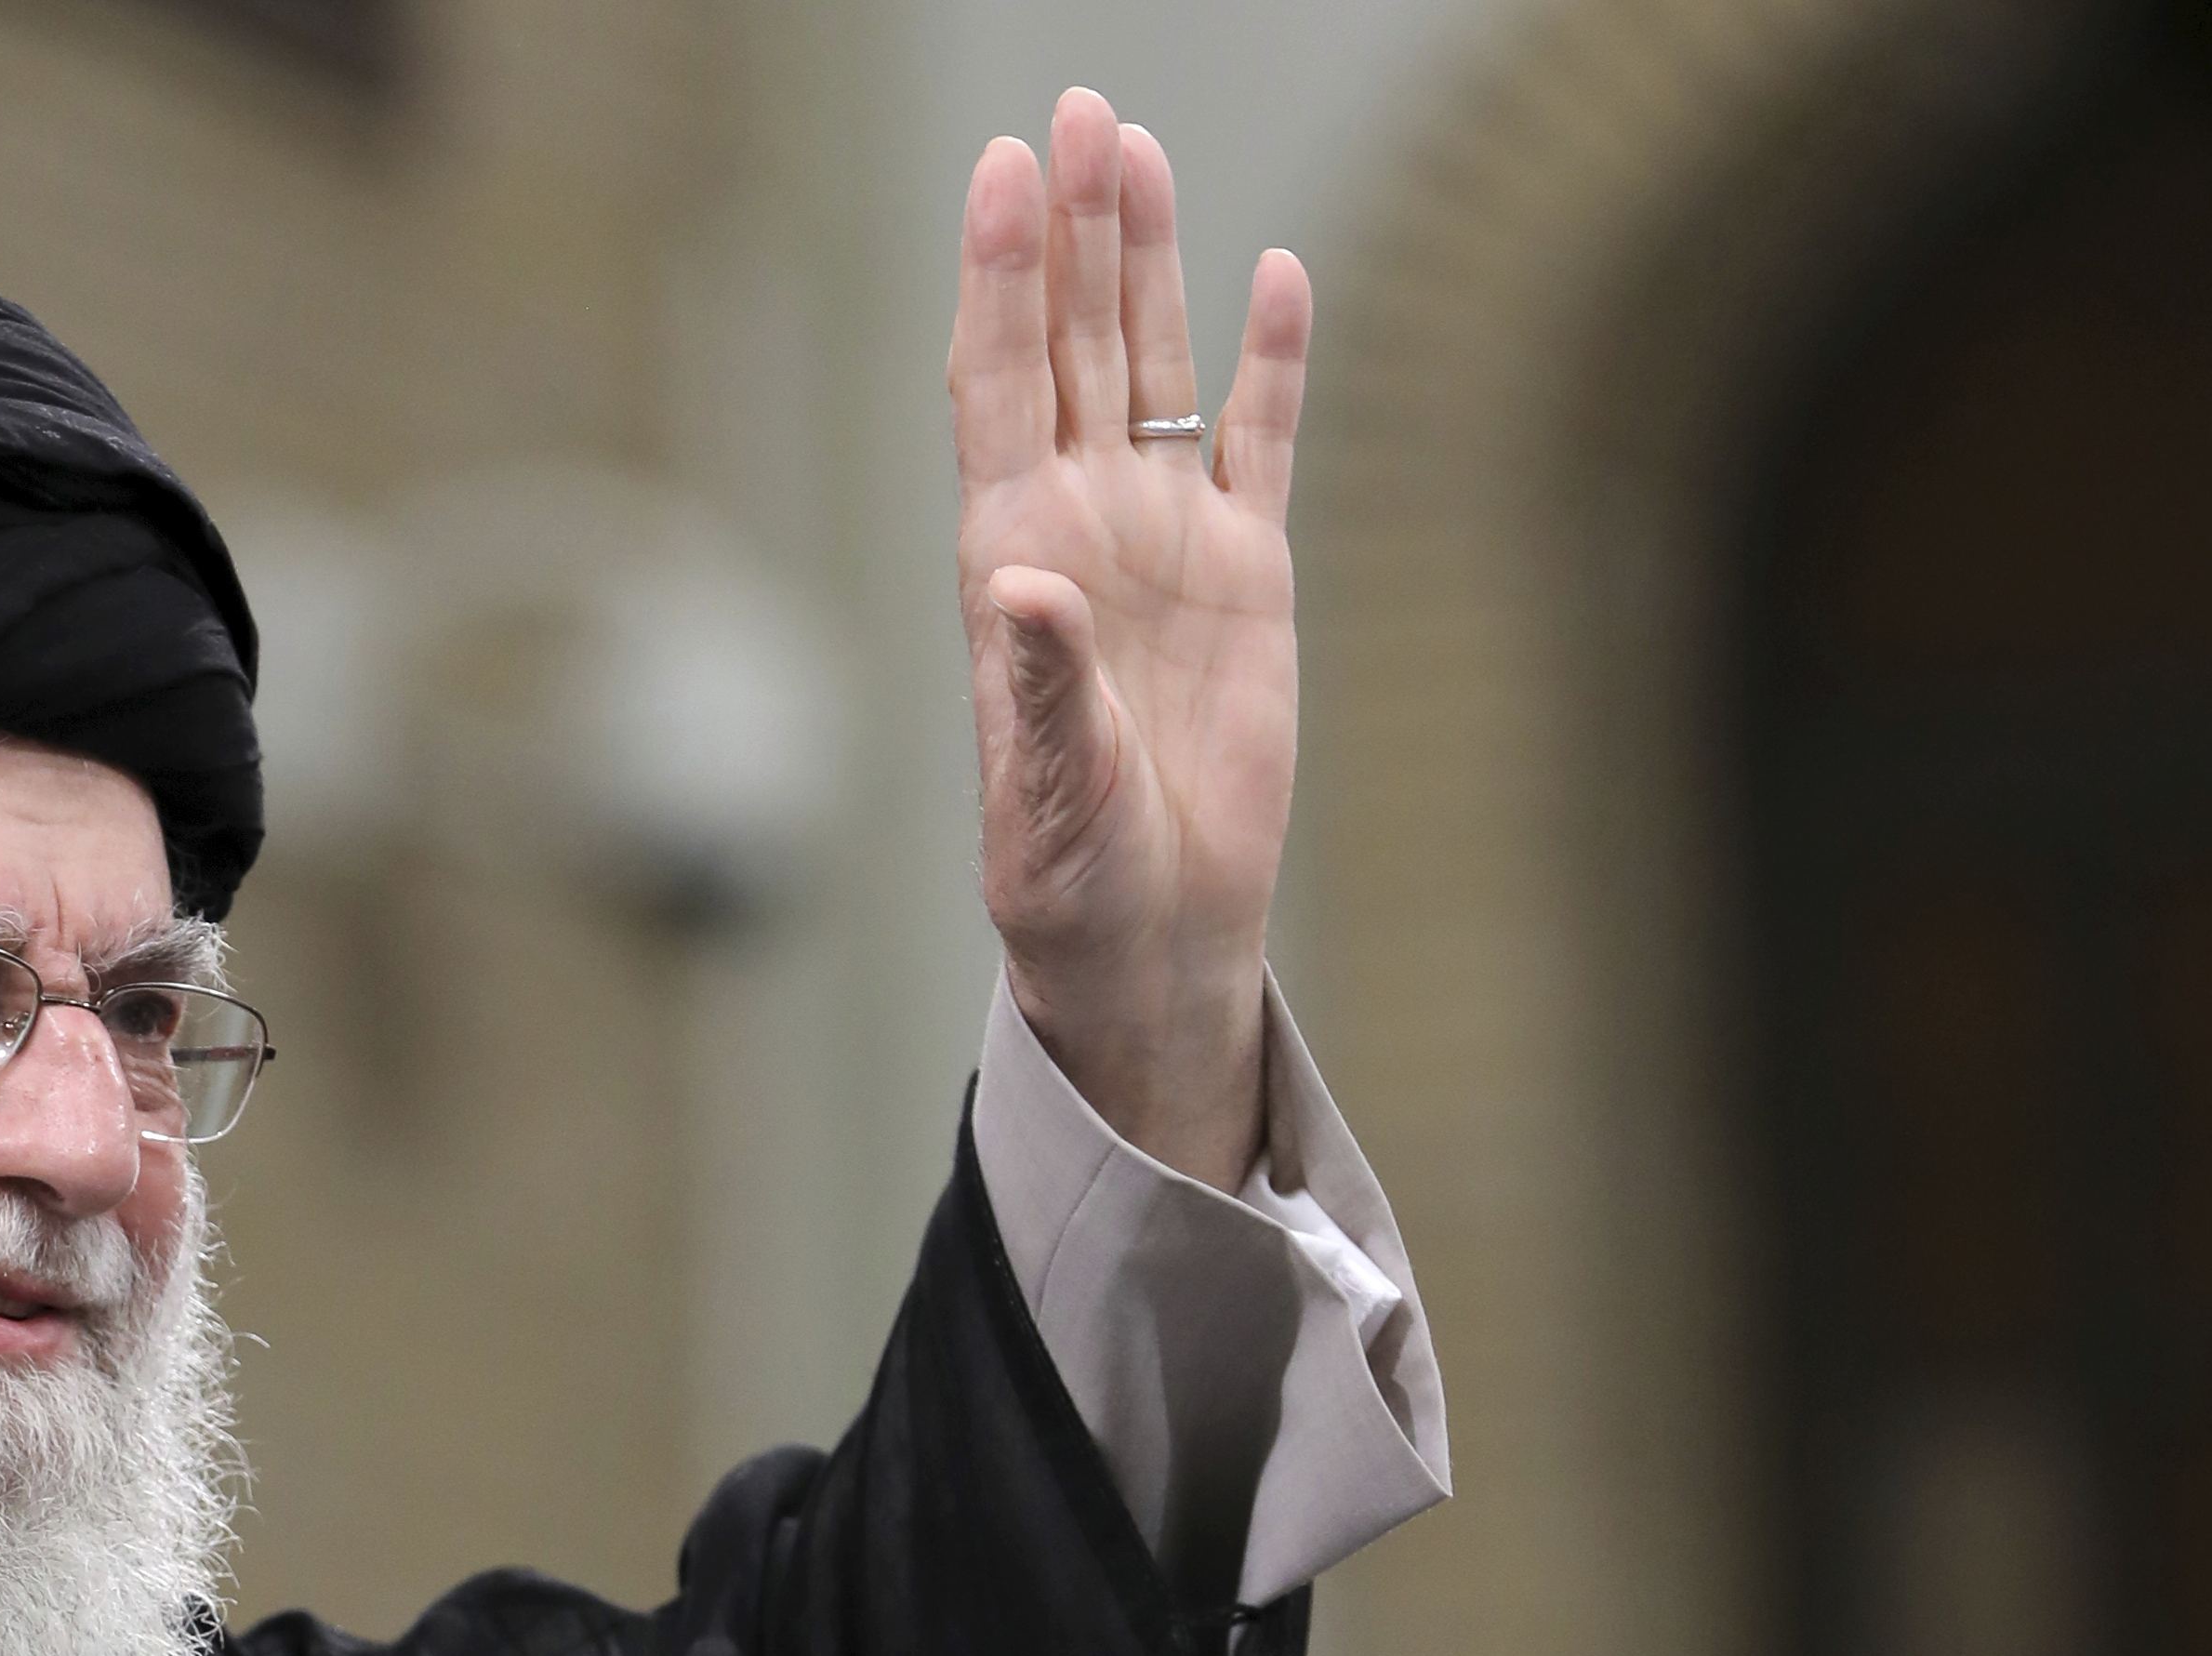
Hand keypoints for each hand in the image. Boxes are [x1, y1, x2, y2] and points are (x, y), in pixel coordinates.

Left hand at [951, 89, 1310, 1193]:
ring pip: (1152, 367)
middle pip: (1071, 343)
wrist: (1149, 933)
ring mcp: (1163, 539)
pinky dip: (1267, 362)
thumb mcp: (1047, 792)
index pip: (997, 385)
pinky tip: (1272, 275)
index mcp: (1010, 560)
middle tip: (1075, 108)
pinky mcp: (1248, 572)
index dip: (1001, 278)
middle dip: (1069, 229)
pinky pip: (1260, 441)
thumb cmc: (1071, 877)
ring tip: (1134, 148)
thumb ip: (1036, 687)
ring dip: (1146, 262)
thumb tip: (1019, 585)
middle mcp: (1078, 525)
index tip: (1002, 172)